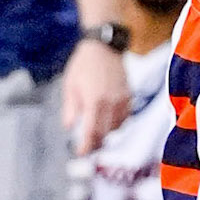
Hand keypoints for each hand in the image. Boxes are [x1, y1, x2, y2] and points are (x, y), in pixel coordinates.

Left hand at [62, 39, 129, 153]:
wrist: (104, 47)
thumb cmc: (83, 65)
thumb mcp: (70, 86)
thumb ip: (71, 109)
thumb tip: (70, 127)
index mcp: (94, 101)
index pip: (92, 132)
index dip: (86, 146)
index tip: (80, 152)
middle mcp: (111, 103)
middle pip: (106, 133)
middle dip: (96, 142)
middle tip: (87, 146)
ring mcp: (122, 100)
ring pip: (117, 126)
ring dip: (107, 132)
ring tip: (97, 132)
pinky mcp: (129, 95)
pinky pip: (125, 116)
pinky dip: (117, 122)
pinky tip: (108, 120)